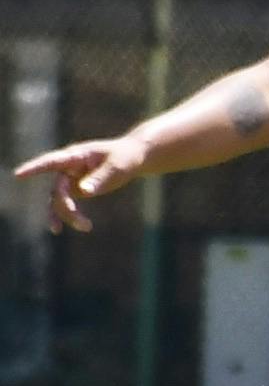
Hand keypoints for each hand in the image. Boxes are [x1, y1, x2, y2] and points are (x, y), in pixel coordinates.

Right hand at [11, 135, 148, 232]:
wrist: (131, 158)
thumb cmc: (125, 157)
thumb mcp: (117, 167)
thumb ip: (101, 178)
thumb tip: (84, 192)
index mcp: (77, 155)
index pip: (52, 161)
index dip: (35, 168)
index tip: (19, 175)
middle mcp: (68, 167)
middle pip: (58, 189)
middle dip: (67, 207)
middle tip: (85, 225)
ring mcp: (69, 178)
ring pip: (59, 200)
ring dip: (69, 216)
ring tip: (87, 227)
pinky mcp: (74, 189)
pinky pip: (62, 205)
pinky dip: (63, 216)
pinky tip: (57, 230)